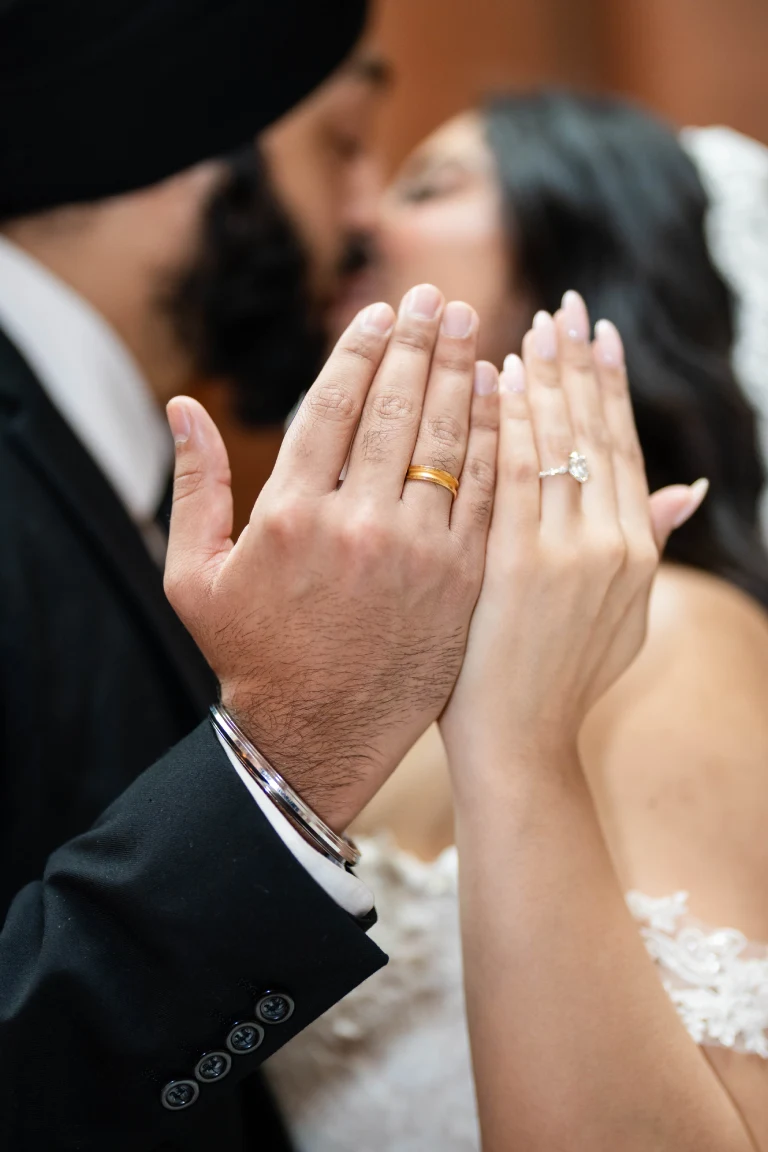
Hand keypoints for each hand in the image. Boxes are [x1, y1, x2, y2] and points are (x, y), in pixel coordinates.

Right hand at [164, 287, 498, 829]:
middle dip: (417, 345)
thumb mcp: (195, 576)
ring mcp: (416, 554)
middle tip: (434, 299)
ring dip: (459, 377)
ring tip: (469, 329)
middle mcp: (356, 525)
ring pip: (446, 444)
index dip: (358, 352)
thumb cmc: (252, 654)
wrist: (318, 735)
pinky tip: (499, 402)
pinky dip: (494, 441)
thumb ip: (194, 485)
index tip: (379, 314)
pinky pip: (485, 495)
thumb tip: (183, 407)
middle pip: (394, 411)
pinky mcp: (461, 581)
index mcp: (289, 515)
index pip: (330, 407)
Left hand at [440, 293, 707, 777]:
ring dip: (548, 378)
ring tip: (536, 326)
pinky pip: (515, 474)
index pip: (624, 448)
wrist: (523, 744)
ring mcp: (569, 554)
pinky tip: (499, 377)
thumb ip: (652, 542)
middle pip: (596, 433)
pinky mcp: (520, 565)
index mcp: (638, 550)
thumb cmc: (563, 678)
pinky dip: (510, 421)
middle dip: (582, 364)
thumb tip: (689, 487)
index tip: (600, 335)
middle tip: (567, 306)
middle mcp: (613, 544)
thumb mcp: (627, 613)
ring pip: (560, 443)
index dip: (611, 388)